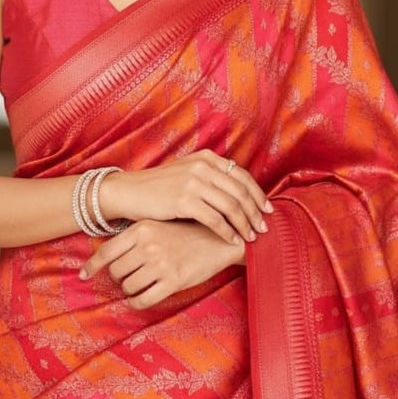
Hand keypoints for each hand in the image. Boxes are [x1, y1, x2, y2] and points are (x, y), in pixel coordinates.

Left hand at [79, 219, 246, 309]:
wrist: (219, 239)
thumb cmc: (185, 232)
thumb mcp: (158, 224)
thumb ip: (135, 236)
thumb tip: (107, 254)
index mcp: (142, 229)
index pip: (107, 251)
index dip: (92, 266)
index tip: (83, 275)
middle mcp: (148, 245)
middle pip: (116, 271)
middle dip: (119, 277)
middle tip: (128, 277)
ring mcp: (160, 264)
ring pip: (128, 286)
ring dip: (129, 290)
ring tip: (138, 285)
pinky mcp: (173, 281)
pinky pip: (143, 300)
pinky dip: (136, 303)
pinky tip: (138, 300)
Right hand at [98, 150, 272, 244]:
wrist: (130, 192)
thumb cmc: (160, 187)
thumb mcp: (187, 173)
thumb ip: (211, 177)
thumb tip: (238, 192)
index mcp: (207, 158)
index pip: (242, 176)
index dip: (258, 195)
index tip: (267, 210)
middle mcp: (203, 166)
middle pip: (240, 192)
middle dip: (255, 213)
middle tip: (264, 228)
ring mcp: (193, 182)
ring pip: (231, 207)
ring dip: (245, 224)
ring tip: (252, 237)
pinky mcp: (184, 200)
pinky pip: (215, 219)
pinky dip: (227, 232)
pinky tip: (232, 240)